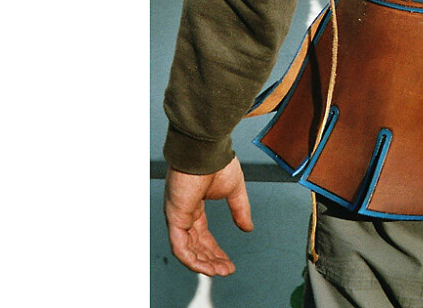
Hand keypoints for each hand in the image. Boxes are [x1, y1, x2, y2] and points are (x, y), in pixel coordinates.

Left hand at [164, 156, 252, 275]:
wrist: (208, 149)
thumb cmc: (218, 162)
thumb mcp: (235, 191)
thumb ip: (240, 210)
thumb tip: (248, 228)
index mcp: (194, 206)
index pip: (202, 235)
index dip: (215, 250)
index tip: (228, 262)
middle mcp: (183, 213)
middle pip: (195, 245)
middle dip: (211, 260)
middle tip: (226, 271)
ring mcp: (177, 215)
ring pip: (186, 250)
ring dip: (203, 264)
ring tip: (220, 272)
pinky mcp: (175, 216)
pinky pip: (180, 246)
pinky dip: (192, 259)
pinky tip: (206, 267)